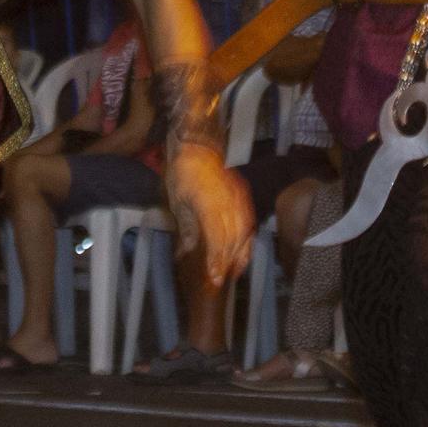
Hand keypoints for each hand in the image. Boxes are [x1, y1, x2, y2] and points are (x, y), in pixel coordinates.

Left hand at [165, 145, 253, 286]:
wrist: (198, 146)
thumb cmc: (183, 173)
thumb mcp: (178, 201)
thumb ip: (186, 227)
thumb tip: (187, 251)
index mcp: (209, 204)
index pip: (217, 239)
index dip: (217, 260)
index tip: (215, 278)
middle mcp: (228, 202)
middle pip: (233, 238)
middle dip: (228, 262)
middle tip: (222, 281)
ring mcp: (238, 197)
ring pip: (244, 232)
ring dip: (240, 254)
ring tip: (234, 271)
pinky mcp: (243, 195)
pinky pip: (249, 222)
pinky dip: (247, 239)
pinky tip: (242, 250)